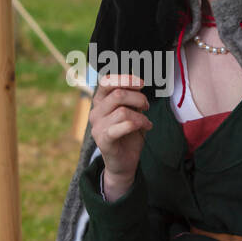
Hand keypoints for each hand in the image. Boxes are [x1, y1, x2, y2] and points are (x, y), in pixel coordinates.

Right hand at [89, 73, 150, 195]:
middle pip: (118, 94)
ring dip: (140, 115)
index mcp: (100, 102)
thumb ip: (132, 97)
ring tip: (146, 121)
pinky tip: (146, 127)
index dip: (125, 78)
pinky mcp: (103, 140)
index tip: (141, 83)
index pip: (106, 81)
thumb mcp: (132, 111)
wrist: (124, 161)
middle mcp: (95, 112)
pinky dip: (139, 124)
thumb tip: (138, 82)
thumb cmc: (128, 133)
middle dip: (138, 98)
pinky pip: (123, 126)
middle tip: (146, 106)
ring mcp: (97, 127)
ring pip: (123, 111)